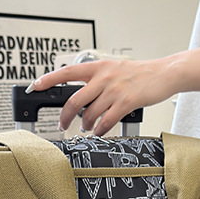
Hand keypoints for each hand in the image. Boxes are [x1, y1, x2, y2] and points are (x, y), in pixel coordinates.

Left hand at [28, 58, 176, 136]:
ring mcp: (114, 90)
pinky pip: (106, 121)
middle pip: (74, 101)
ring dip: (86, 125)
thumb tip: (81, 96)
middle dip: (65, 117)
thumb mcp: (114, 68)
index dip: (48, 80)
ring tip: (88, 127)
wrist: (163, 73)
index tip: (35, 86)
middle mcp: (103, 77)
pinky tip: (100, 131)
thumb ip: (97, 79)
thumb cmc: (139, 73)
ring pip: (90, 114)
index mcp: (97, 67)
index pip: (66, 72)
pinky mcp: (126, 102)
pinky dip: (100, 130)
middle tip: (62, 124)